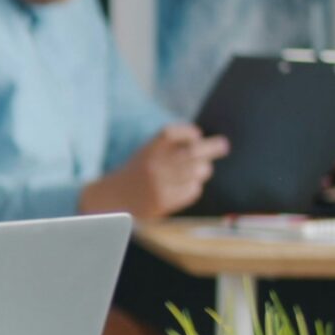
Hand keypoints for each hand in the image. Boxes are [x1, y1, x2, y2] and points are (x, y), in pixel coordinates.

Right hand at [81, 123, 229, 220]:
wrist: (111, 200)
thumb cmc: (136, 174)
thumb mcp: (145, 154)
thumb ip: (168, 147)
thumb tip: (204, 141)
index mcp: (146, 150)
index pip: (171, 133)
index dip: (188, 132)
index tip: (197, 135)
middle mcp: (152, 165)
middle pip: (191, 152)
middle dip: (212, 147)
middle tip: (223, 145)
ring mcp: (158, 184)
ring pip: (196, 172)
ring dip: (203, 169)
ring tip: (200, 170)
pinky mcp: (163, 202)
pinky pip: (192, 190)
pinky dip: (194, 186)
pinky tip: (186, 186)